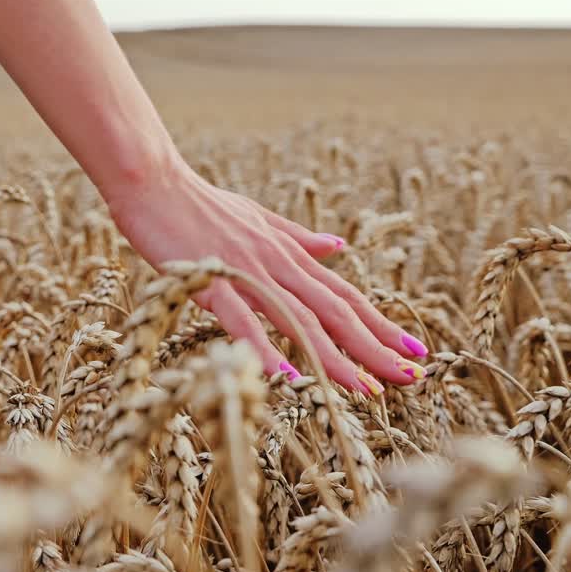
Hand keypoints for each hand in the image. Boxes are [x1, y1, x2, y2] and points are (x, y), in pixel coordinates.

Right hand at [102, 162, 427, 393]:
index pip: (345, 295)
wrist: (154, 182)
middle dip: (376, 347)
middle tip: (412, 378)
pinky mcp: (211, 277)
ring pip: (299, 319)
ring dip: (335, 357)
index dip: (382, 324)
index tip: (416, 351)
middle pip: (335, 312)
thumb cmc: (198, 204)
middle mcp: (277, 263)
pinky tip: (288, 377)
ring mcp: (246, 271)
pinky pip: (243, 319)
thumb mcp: (258, 219)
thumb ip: (298, 238)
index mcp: (289, 253)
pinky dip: (267, 348)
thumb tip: (338, 248)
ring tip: (366, 389)